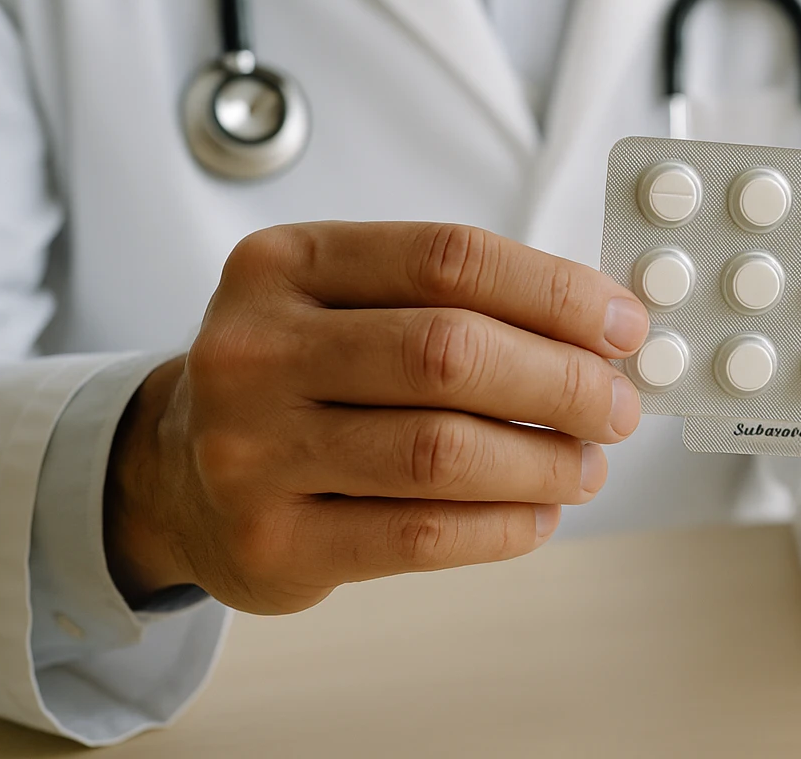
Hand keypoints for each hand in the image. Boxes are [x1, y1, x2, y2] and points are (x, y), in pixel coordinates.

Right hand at [104, 222, 648, 613]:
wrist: (178, 471)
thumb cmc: (300, 375)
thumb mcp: (351, 302)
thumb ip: (461, 301)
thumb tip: (606, 332)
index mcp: (289, 264)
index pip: (451, 258)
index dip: (557, 292)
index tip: (622, 325)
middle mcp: (257, 349)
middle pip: (450, 353)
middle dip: (564, 381)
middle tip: (618, 406)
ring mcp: (252, 450)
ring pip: (442, 452)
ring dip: (544, 460)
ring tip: (586, 464)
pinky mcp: (270, 542)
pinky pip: (421, 536)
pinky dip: (504, 526)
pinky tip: (538, 513)